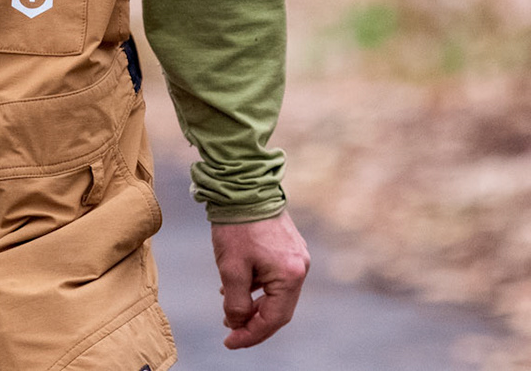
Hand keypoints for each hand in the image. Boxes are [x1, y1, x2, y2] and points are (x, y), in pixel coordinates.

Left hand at [210, 210, 309, 348]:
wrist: (244, 187)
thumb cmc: (237, 227)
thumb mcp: (231, 270)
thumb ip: (236, 303)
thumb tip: (237, 323)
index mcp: (290, 275)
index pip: (273, 319)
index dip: (251, 335)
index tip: (229, 342)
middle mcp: (300, 267)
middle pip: (279, 309)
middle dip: (254, 324)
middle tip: (231, 333)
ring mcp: (297, 255)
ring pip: (277, 293)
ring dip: (255, 306)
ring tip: (230, 310)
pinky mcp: (289, 247)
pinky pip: (276, 277)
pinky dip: (258, 288)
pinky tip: (238, 287)